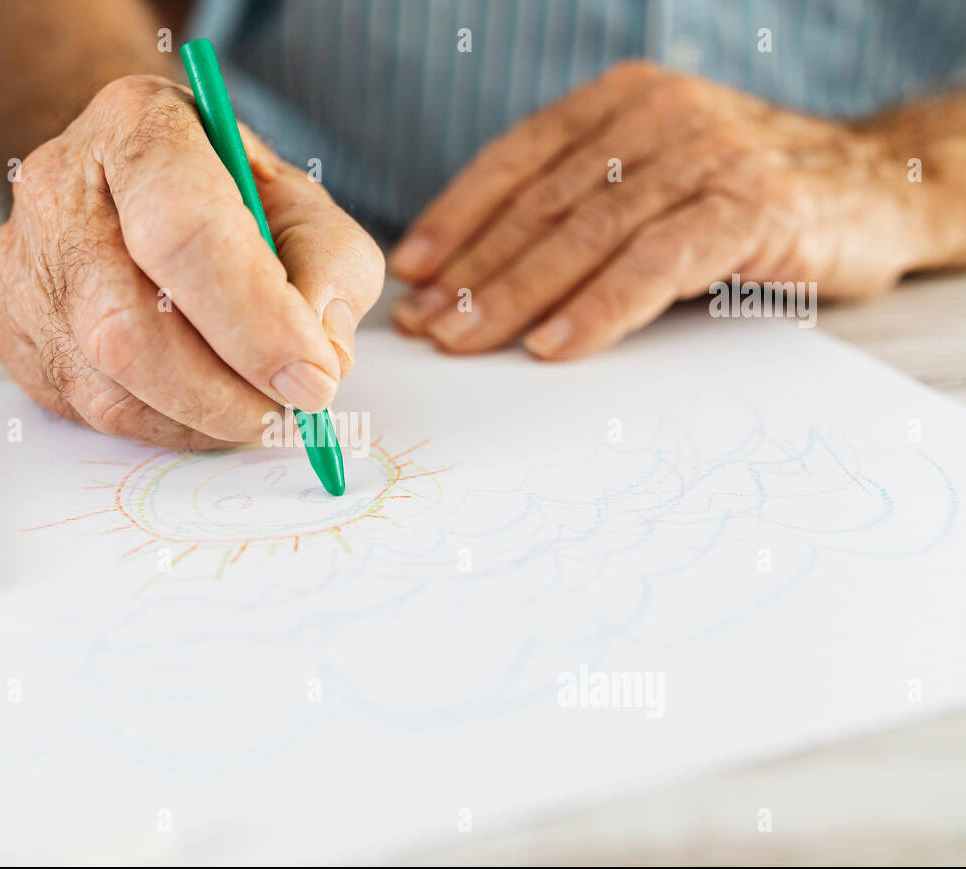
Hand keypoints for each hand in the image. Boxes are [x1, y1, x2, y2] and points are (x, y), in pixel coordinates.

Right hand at [0, 75, 382, 448]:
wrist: (137, 189)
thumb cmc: (228, 200)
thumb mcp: (305, 210)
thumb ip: (329, 272)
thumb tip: (318, 361)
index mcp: (137, 128)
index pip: (184, 230)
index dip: (254, 321)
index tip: (312, 378)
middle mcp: (57, 188)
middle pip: (129, 326)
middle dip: (225, 393)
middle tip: (285, 411)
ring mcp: (19, 262)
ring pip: (108, 385)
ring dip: (199, 420)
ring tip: (251, 405)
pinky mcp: (3, 325)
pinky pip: (87, 411)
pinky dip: (163, 426)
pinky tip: (199, 403)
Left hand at [388, 60, 934, 358]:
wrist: (878, 190)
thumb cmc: (744, 199)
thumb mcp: (654, 183)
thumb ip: (582, 208)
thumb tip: (476, 280)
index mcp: (621, 103)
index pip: (517, 160)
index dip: (457, 218)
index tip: (410, 274)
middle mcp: (658, 117)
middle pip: (543, 203)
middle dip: (474, 271)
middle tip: (426, 326)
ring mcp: (707, 156)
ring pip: (588, 232)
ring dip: (518, 294)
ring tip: (468, 341)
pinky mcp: (752, 207)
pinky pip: (656, 262)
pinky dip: (601, 307)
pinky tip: (555, 345)